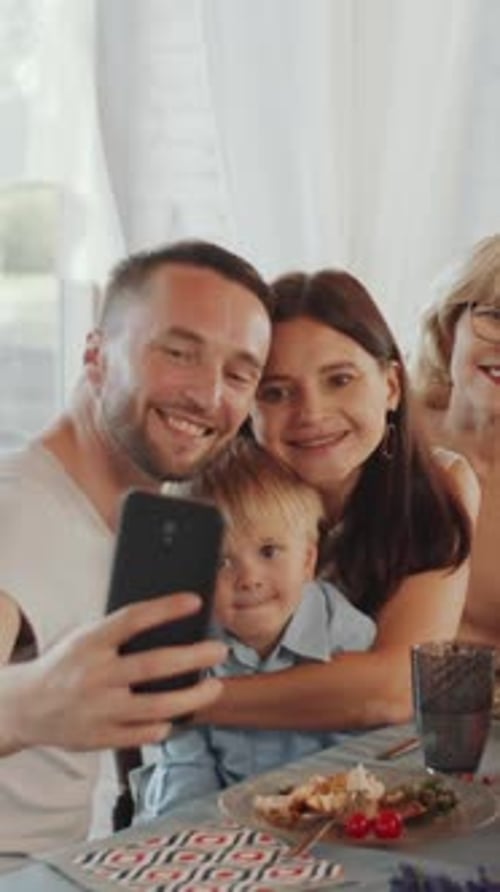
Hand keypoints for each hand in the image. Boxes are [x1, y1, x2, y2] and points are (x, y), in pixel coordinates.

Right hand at [0, 594, 225, 753]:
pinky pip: (143, 733)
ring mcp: (99, 709)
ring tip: (215, 687)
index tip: (195, 601)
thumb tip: (169, 623)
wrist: (24, 707)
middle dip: (194, 657)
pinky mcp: (100, 737)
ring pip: (156, 707)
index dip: (166, 608)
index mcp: (90, 643)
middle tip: (220, 650)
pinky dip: (165, 725)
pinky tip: (178, 716)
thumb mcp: (84, 639)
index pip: (133, 619)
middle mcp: (95, 675)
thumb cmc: (65, 665)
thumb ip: (118, 634)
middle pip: (154, 665)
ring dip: (192, 697)